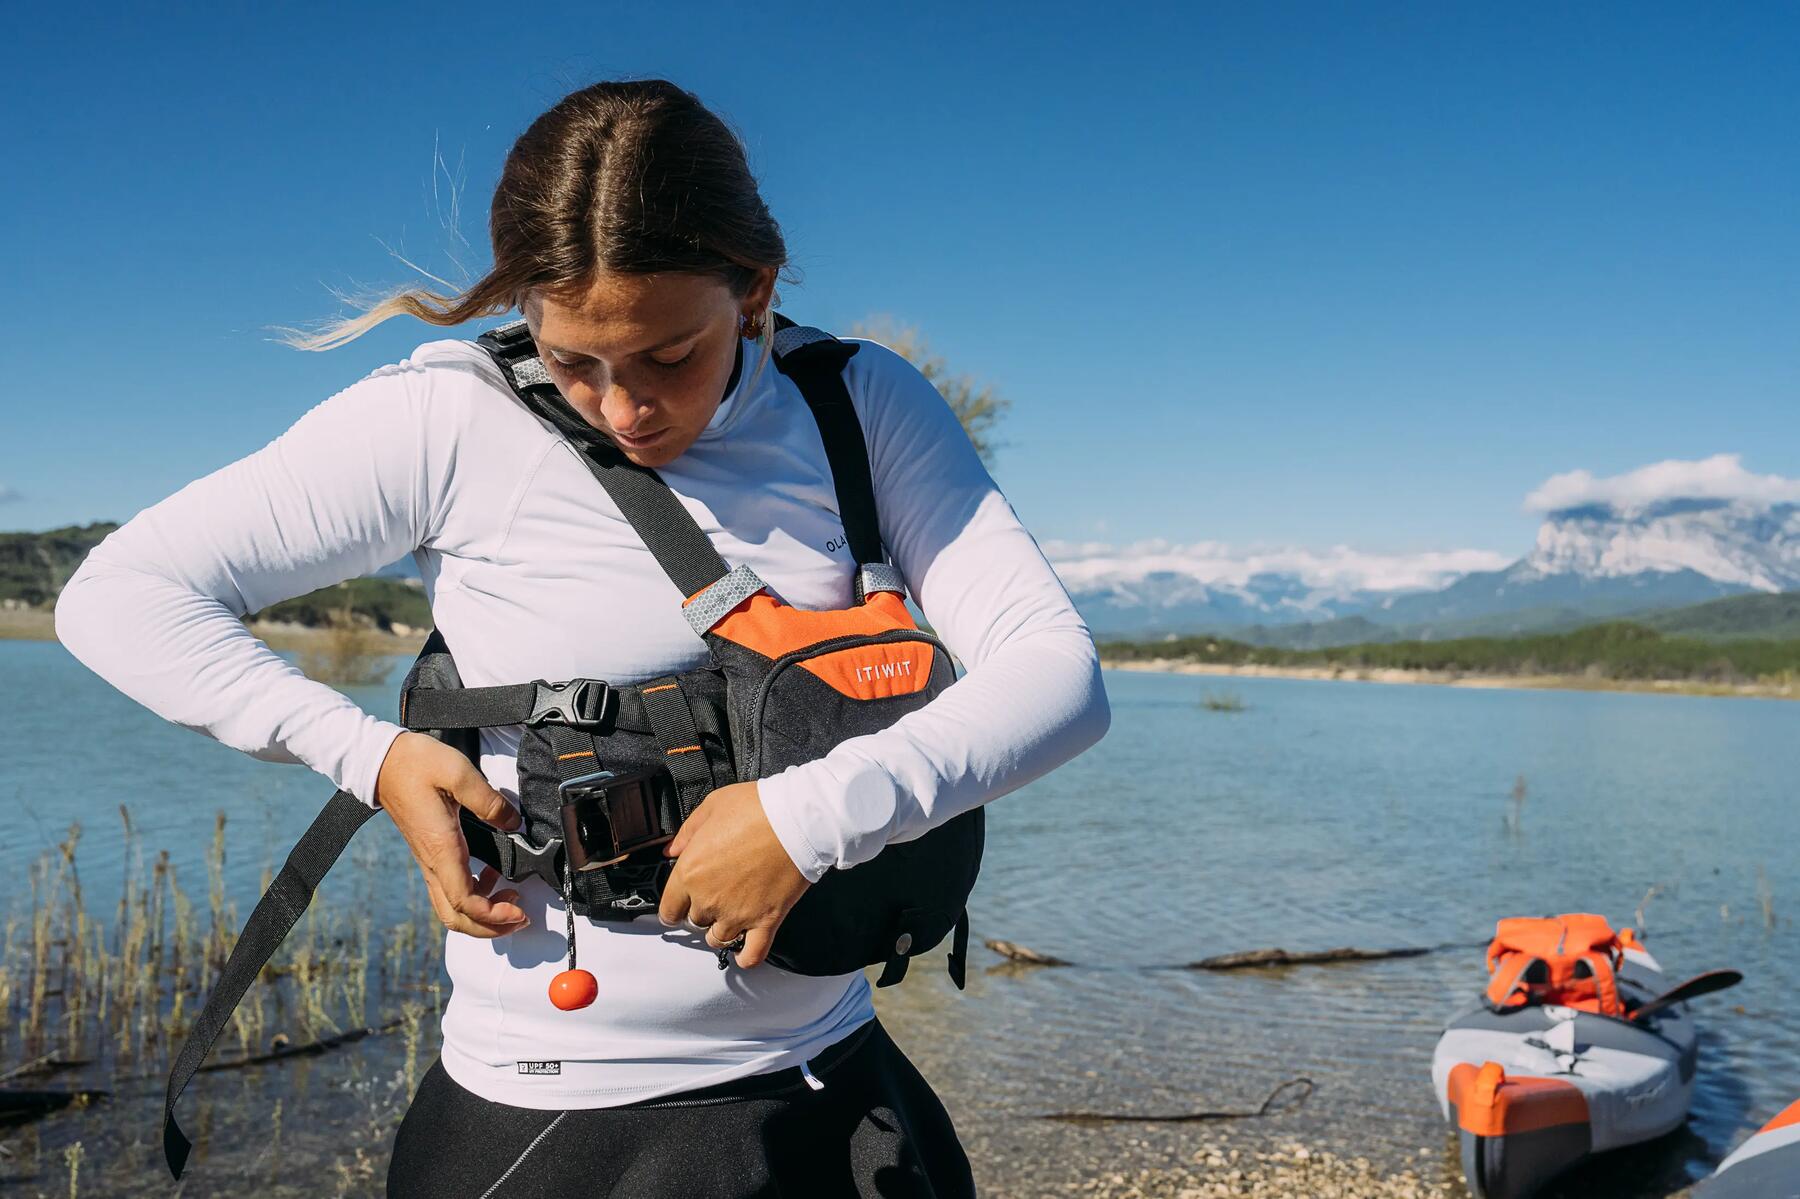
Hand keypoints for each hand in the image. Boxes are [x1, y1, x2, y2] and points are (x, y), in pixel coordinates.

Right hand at [375, 731, 529, 937]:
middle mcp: (432, 862)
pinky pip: (449, 890)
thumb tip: (513, 823)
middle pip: (456, 918)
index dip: (493, 915)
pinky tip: (491, 875)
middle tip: (520, 917)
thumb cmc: (416, 765)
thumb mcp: (460, 774)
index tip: (519, 910)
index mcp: (441, 848)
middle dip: (490, 928)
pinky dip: (473, 896)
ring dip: (481, 915)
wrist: (384, 762)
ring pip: (451, 908)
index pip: (465, 902)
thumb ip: (491, 801)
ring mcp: (429, 861)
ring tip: (511, 899)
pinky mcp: (430, 855)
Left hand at [657, 781, 809, 967]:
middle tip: (715, 895)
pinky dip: (746, 958)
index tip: (679, 904)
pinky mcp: (766, 921)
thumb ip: (687, 833)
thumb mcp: (711, 807)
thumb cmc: (757, 809)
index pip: (668, 909)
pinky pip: (752, 954)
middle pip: (695, 922)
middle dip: (701, 911)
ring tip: (731, 916)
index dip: (673, 908)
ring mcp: (738, 914)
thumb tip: (671, 850)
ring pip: (718, 939)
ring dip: (721, 930)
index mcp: (690, 872)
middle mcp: (709, 899)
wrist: (798, 819)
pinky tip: (744, 953)